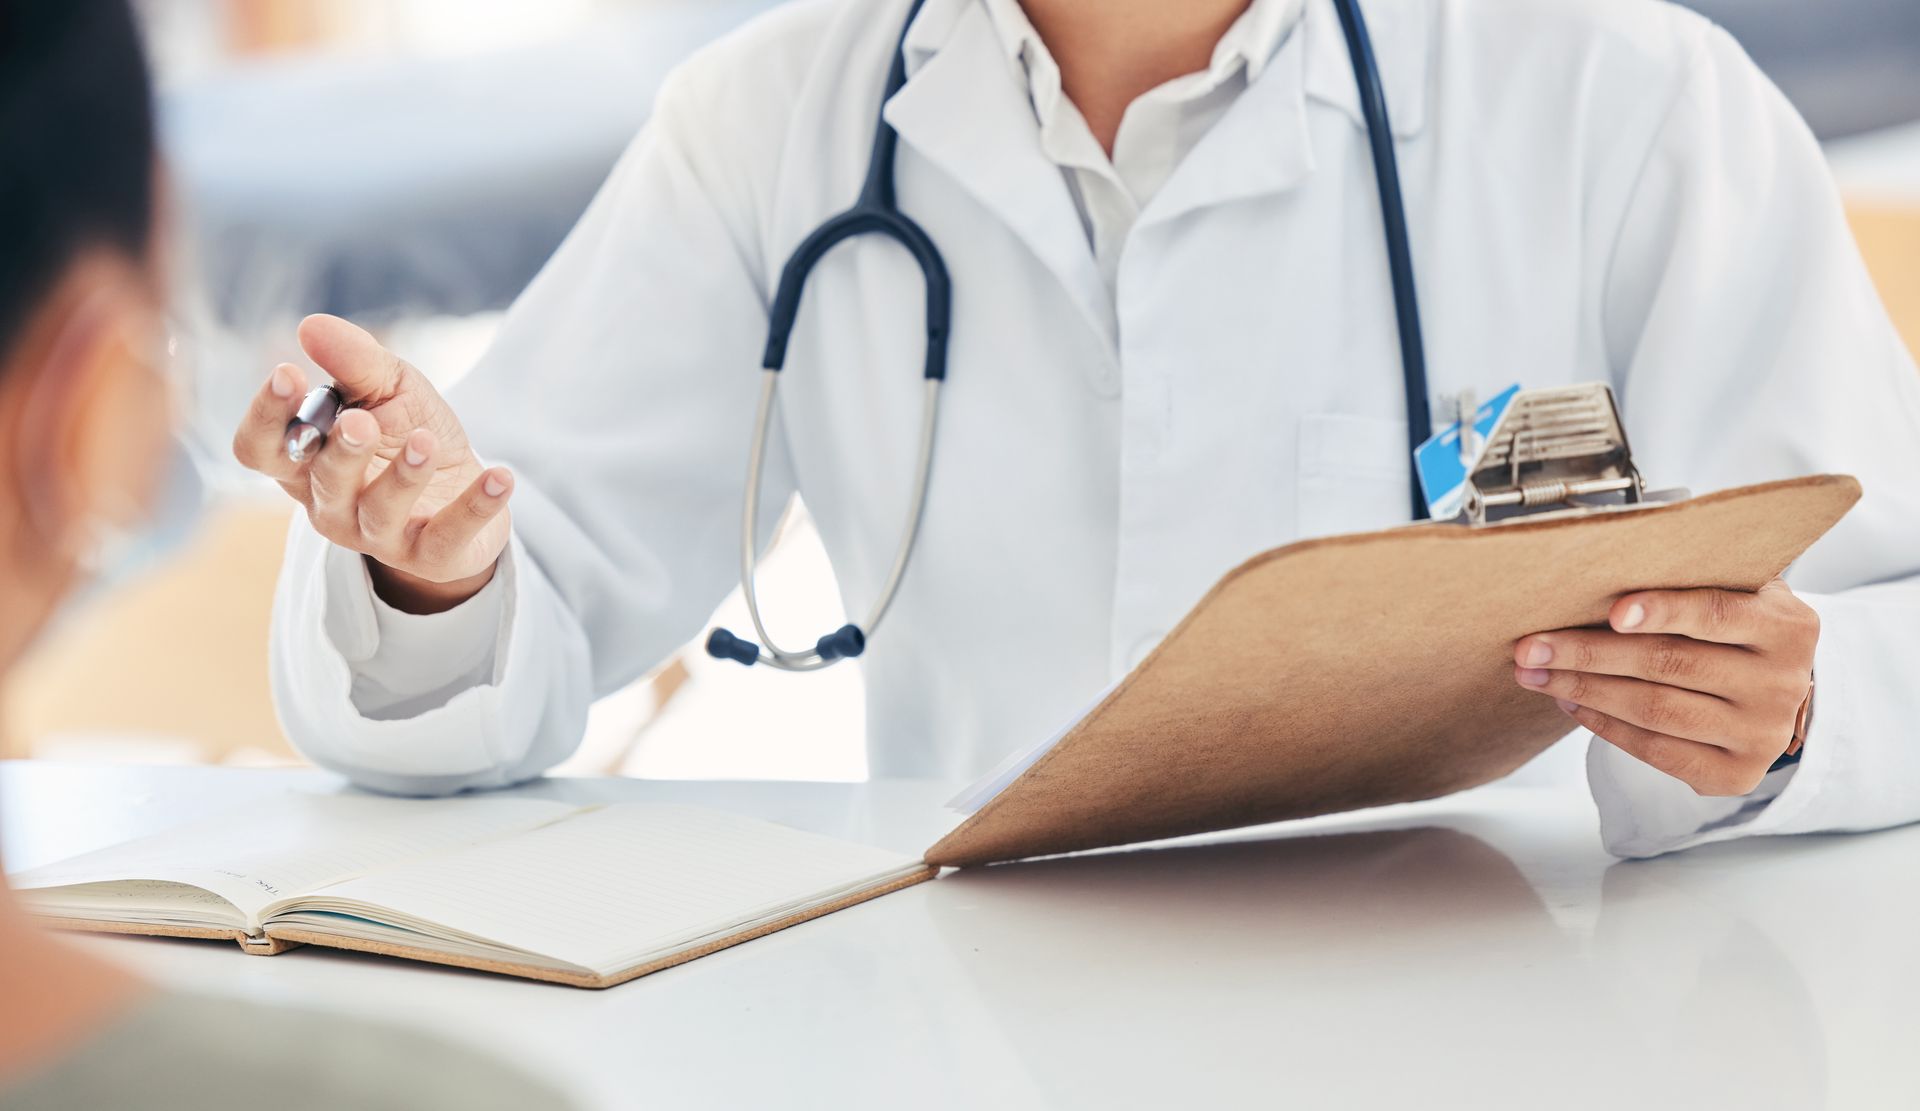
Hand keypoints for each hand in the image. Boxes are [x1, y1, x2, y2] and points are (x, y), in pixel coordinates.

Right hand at [231, 314, 512, 612]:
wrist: (463, 488)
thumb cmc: (408, 432)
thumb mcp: (388, 387)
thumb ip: (353, 361)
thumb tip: (312, 326)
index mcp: (304, 463)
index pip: (260, 450)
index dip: (266, 417)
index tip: (288, 373)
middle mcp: (331, 505)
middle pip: (323, 482)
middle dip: (342, 451)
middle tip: (362, 421)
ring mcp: (379, 536)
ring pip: (381, 512)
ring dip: (404, 476)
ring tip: (427, 441)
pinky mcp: (431, 556)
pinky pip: (449, 536)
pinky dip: (477, 506)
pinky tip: (501, 476)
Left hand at [1512, 578, 1816, 796]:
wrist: (1779, 693)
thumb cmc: (1737, 630)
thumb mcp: (1736, 593)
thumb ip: (1692, 579)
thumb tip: (1601, 564)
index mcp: (1787, 628)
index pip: (1716, 614)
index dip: (1663, 611)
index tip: (1612, 611)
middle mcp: (1782, 684)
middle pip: (1670, 665)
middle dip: (1589, 653)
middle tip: (1531, 645)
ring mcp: (1761, 735)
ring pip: (1655, 710)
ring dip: (1584, 690)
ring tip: (1536, 674)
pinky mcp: (1735, 775)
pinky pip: (1655, 749)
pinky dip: (1604, 725)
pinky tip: (1570, 703)